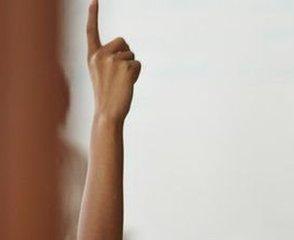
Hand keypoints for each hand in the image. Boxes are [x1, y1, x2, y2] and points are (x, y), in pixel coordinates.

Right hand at [86, 0, 140, 120]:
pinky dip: (137, 74)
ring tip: (121, 81)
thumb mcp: (101, 73)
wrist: (107, 112)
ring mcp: (112, 60)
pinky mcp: (125, 67)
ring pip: (132, 54)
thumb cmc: (106, 94)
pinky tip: (127, 84)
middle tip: (118, 74)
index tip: (95, 0)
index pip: (91, 31)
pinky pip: (138, 64)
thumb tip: (128, 53)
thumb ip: (109, 58)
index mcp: (91, 55)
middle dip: (126, 54)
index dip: (93, 14)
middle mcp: (100, 54)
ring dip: (131, 67)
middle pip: (123, 41)